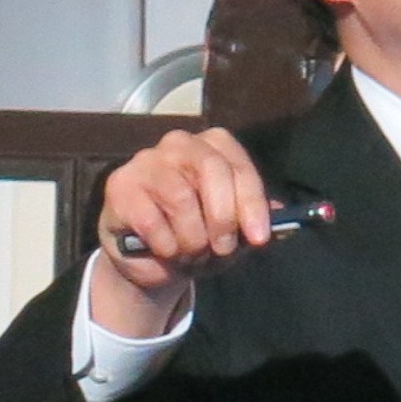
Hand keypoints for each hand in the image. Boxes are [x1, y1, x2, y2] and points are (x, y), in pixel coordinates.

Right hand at [90, 128, 273, 335]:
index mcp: (213, 147)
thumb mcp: (233, 233)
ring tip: (192, 254)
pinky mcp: (120, 185)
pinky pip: (152, 220)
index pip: (239, 166)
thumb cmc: (197, 235)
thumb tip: (281, 214)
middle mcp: (180, 144)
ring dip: (192, 239)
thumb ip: (255, 222)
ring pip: (182, 199)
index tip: (259, 238)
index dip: (252, 204)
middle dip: (223, 218)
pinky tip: (166, 251)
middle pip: (212, 170)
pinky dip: (166, 246)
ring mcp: (146, 161)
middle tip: (223, 248)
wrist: (149, 257)